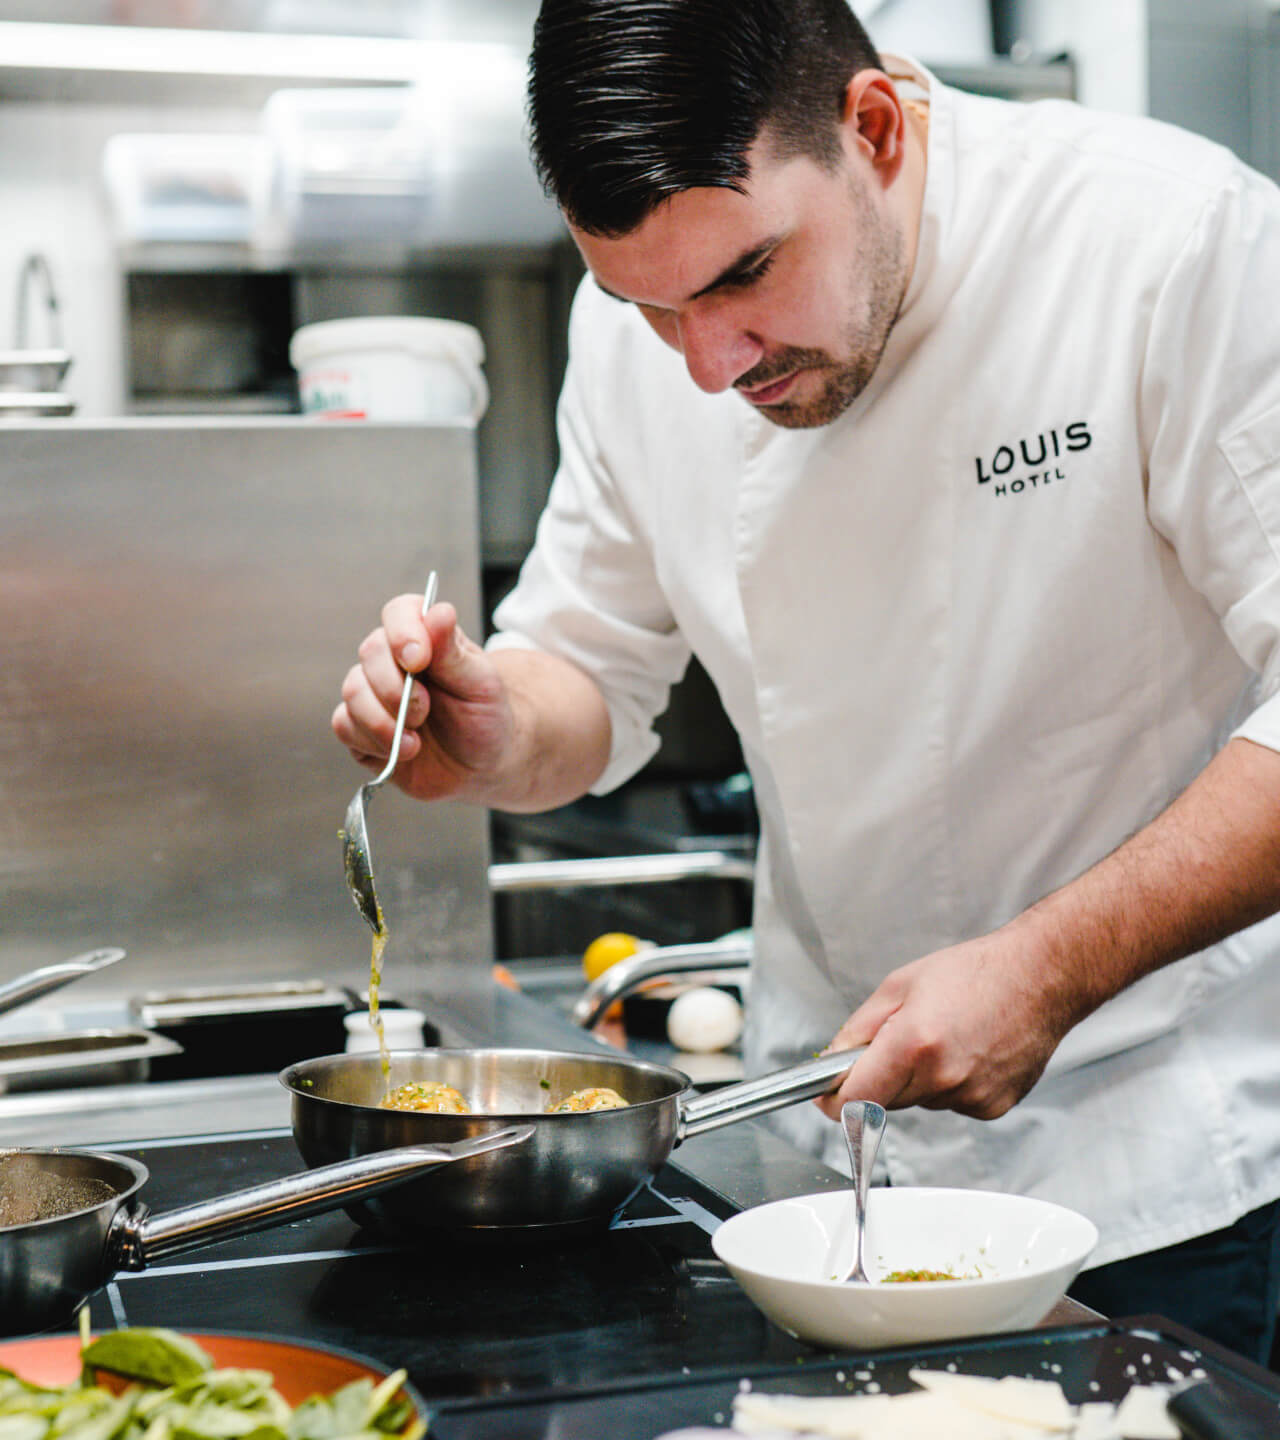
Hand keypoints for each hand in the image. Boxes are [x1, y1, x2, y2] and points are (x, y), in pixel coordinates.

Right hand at [332, 593, 513, 803]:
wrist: (480, 767)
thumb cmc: (484, 717)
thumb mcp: (481, 684)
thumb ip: (453, 652)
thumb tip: (438, 612)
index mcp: (426, 638)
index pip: (399, 612)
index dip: (403, 632)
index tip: (419, 660)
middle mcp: (393, 660)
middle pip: (371, 651)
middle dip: (398, 689)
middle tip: (425, 711)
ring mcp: (373, 692)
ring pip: (353, 691)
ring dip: (384, 721)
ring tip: (415, 741)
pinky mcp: (359, 727)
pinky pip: (344, 725)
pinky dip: (374, 742)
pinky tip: (402, 751)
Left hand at [815, 925, 1078, 1121]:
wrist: (1041, 978)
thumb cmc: (975, 973)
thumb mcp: (899, 985)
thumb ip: (858, 1030)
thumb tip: (831, 1064)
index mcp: (914, 1044)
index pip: (854, 1100)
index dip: (833, 1099)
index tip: (826, 1094)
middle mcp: (943, 1078)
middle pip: (883, 1102)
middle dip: (878, 1078)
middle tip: (898, 1039)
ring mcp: (970, 1097)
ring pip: (918, 1102)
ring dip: (916, 1079)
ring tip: (943, 1036)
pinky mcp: (991, 1108)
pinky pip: (949, 1103)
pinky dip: (948, 1084)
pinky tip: (967, 1050)